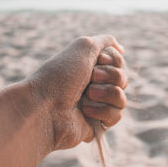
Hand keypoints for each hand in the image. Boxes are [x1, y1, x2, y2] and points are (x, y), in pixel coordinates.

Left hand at [27, 35, 126, 149]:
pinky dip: (102, 111)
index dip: (112, 61)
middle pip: (122, 79)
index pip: (118, 62)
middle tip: (91, 78)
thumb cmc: (60, 76)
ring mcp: (95, 106)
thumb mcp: (83, 47)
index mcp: (88, 68)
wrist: (44, 108)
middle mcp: (93, 86)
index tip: (98, 61)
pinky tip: (86, 112)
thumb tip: (121, 49)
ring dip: (107, 94)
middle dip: (110, 76)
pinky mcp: (97, 125)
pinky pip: (116, 116)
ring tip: (88, 96)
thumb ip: (105, 41)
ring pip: (121, 98)